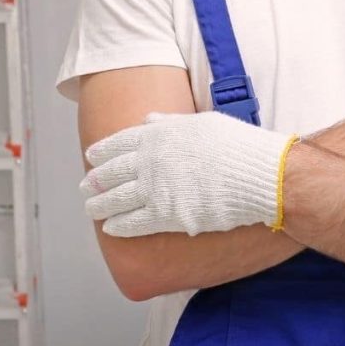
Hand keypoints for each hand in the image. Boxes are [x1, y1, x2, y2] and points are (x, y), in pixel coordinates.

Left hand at [80, 112, 297, 236]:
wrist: (259, 174)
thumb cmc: (237, 145)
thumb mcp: (203, 122)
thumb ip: (171, 122)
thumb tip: (149, 118)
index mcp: (158, 134)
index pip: (119, 142)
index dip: (102, 151)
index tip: (91, 157)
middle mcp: (150, 160)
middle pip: (112, 172)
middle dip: (95, 180)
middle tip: (85, 186)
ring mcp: (155, 189)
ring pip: (116, 199)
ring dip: (99, 204)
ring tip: (91, 208)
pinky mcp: (166, 216)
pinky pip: (133, 222)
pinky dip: (118, 225)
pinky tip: (110, 228)